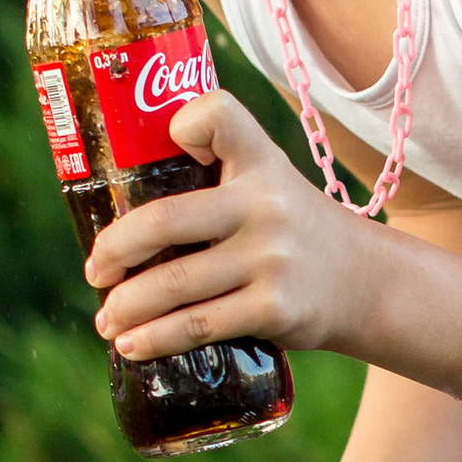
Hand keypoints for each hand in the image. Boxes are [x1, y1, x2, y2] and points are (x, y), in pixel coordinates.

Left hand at [86, 90, 362, 361]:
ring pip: (173, 284)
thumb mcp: (269, 180)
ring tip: (107, 319)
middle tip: (95, 271)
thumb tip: (122, 215)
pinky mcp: (275, 308)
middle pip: (164, 220)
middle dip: (115, 251)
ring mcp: (271, 258)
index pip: (217, 115)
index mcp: (259, 161)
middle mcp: (266, 203)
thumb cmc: (293, 229)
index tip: (161, 150)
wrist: (366, 283)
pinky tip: (132, 345)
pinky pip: (199, 325)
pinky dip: (156, 339)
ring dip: (125, 307)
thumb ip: (215, 172)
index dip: (181, 124)